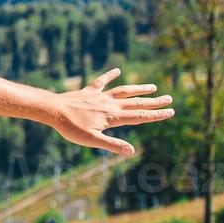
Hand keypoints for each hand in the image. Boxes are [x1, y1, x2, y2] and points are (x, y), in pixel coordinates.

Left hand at [47, 68, 172, 155]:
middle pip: (136, 103)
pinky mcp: (89, 91)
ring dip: (139, 89)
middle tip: (170, 98)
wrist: (52, 110)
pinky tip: (117, 70)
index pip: (140, 117)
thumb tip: (132, 152)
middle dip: (154, 102)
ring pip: (124, 91)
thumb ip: (112, 145)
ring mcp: (99, 96)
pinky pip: (102, 81)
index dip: (156, 115)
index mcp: (113, 117)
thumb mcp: (92, 140)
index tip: (171, 111)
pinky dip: (110, 76)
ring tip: (153, 86)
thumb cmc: (70, 128)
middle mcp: (109, 104)